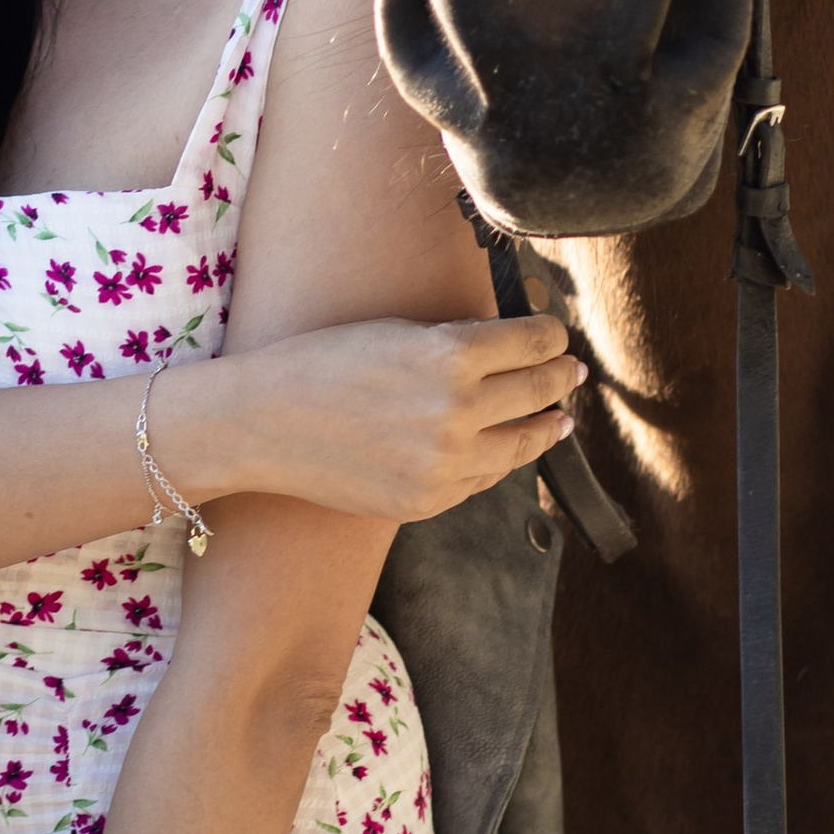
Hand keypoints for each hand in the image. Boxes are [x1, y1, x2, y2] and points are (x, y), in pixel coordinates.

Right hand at [181, 314, 583, 524]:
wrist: (263, 424)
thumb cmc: (324, 363)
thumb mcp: (400, 331)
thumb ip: (463, 342)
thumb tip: (524, 346)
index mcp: (451, 355)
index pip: (537, 341)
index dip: (553, 336)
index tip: (557, 336)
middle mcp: (456, 411)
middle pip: (541, 390)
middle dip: (561, 377)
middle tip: (570, 373)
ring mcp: (445, 464)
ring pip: (524, 444)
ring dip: (546, 426)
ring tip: (558, 418)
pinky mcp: (428, 501)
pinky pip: (483, 479)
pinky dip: (498, 460)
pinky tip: (503, 448)